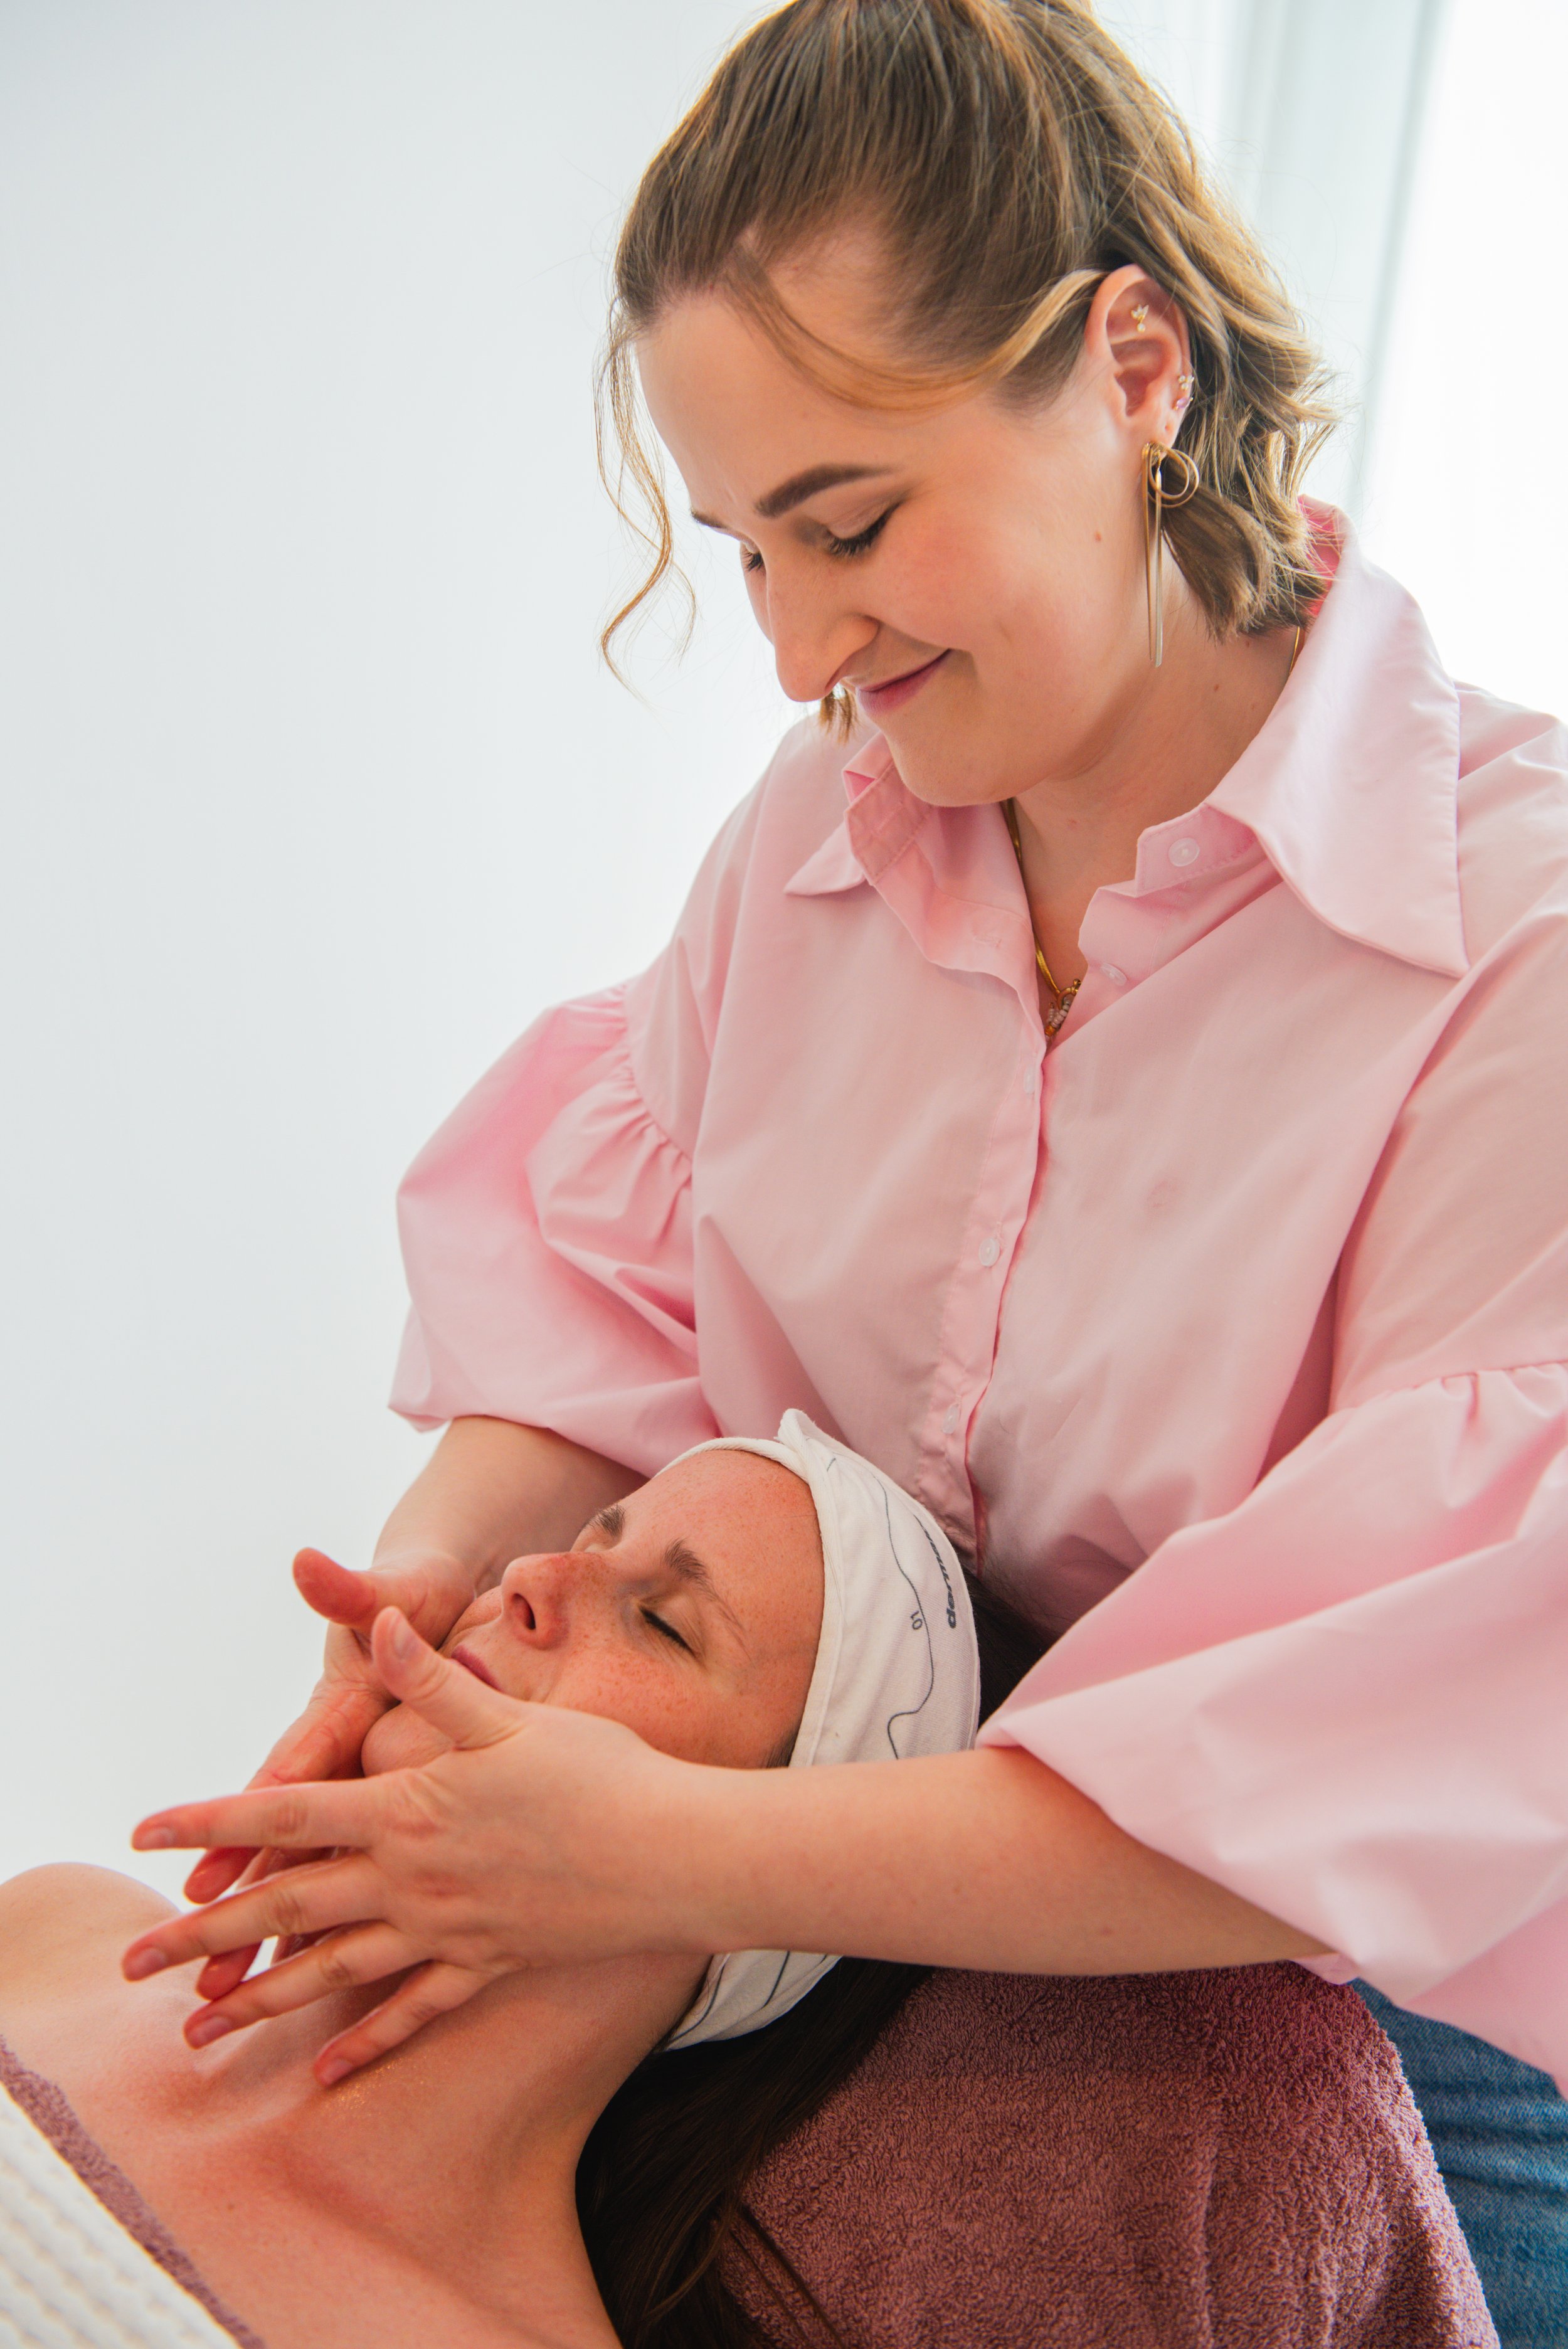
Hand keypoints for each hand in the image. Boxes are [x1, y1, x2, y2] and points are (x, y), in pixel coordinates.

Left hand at [123, 1609, 705, 2085]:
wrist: (673, 1855)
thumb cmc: (597, 1773)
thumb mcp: (508, 1715)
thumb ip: (429, 1681)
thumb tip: (374, 1625)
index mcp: (407, 1809)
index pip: (285, 1815)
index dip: (212, 1820)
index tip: (146, 1832)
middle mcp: (412, 1880)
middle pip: (288, 1906)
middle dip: (204, 1936)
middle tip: (132, 1964)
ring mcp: (446, 1932)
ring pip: (333, 1971)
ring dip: (259, 2001)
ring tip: (194, 2034)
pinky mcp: (487, 1965)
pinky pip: (411, 2012)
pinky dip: (364, 2043)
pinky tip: (321, 2074)